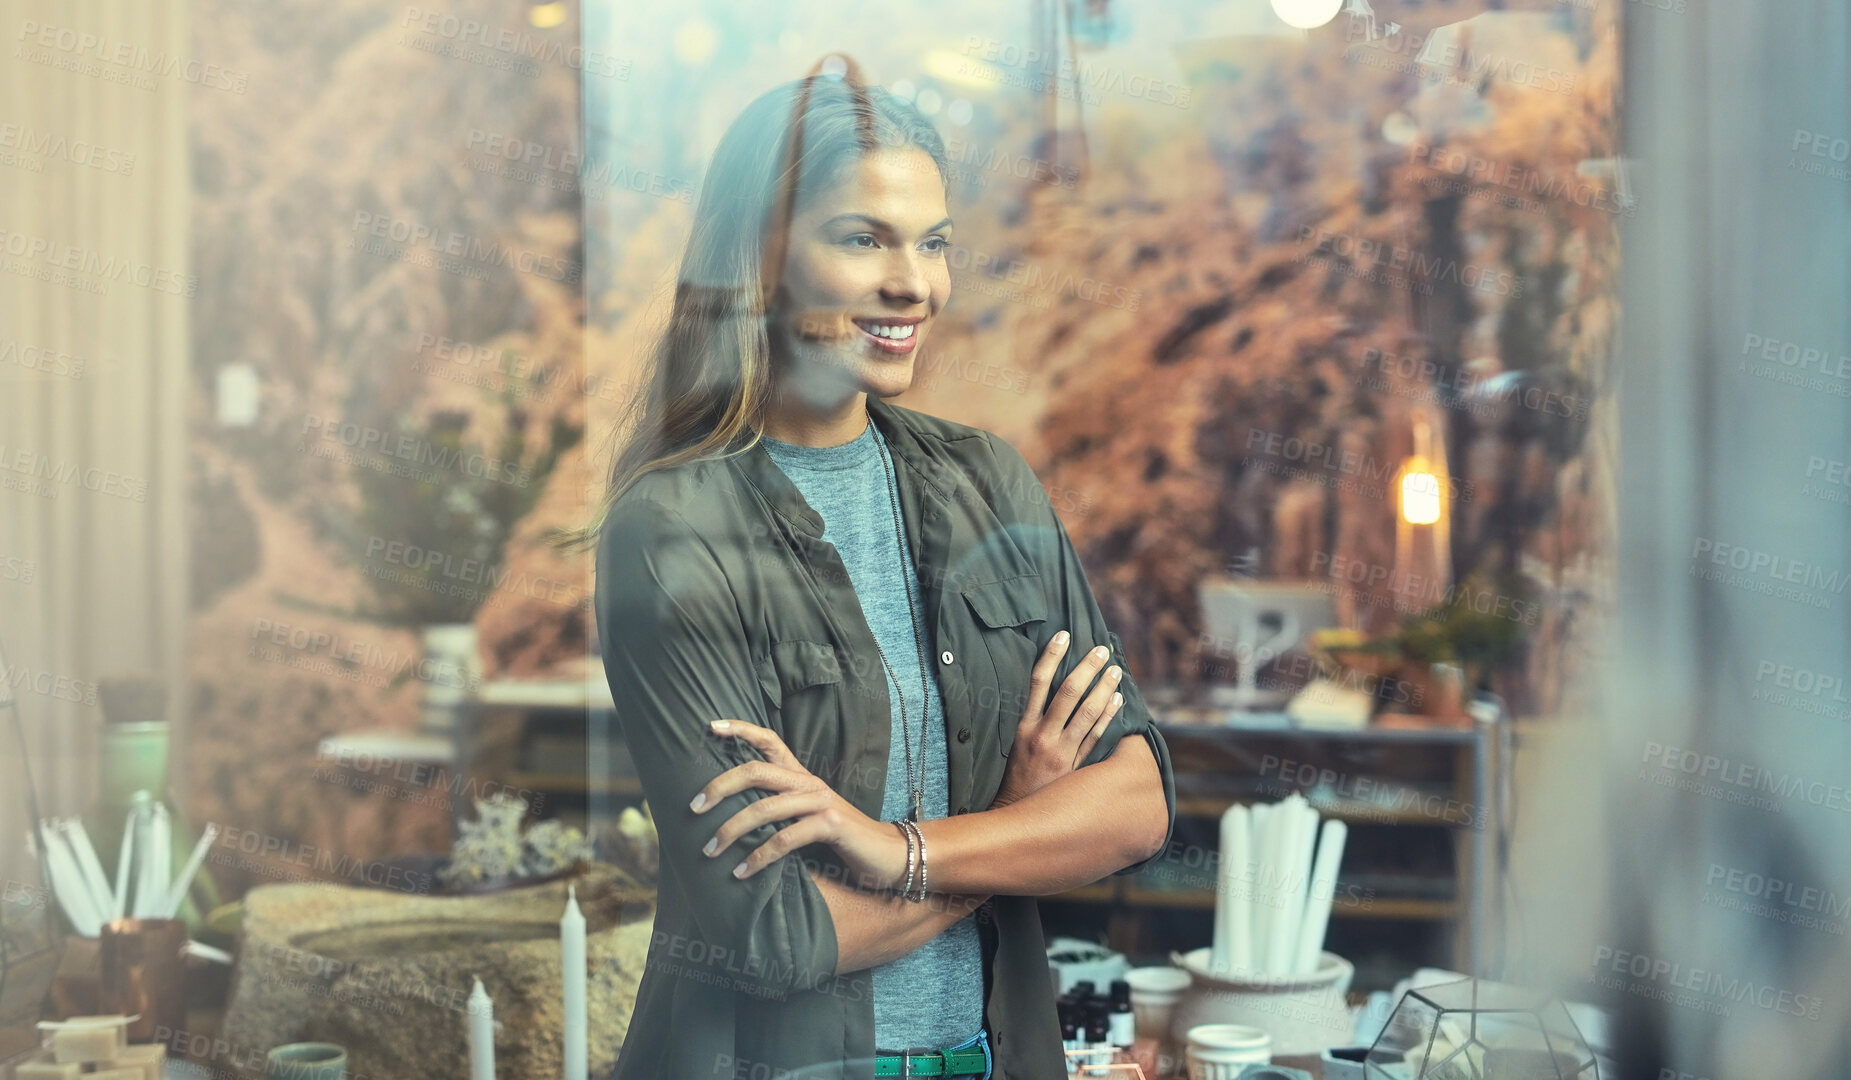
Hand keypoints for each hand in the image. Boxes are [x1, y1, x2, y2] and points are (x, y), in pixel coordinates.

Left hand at [690, 718, 907, 890]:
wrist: (889, 855)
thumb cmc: (844, 839)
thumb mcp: (808, 817)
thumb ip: (780, 811)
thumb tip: (732, 819)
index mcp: (801, 776)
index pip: (769, 741)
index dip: (740, 729)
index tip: (711, 726)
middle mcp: (809, 782)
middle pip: (755, 771)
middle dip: (719, 787)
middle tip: (693, 808)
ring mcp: (820, 801)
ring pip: (764, 808)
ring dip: (731, 831)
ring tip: (709, 850)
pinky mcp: (830, 825)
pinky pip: (785, 839)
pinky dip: (758, 858)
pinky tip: (741, 873)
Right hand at [992, 631, 1124, 808]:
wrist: (1016, 812)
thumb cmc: (1018, 774)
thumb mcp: (1017, 742)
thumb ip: (1035, 718)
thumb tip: (1053, 686)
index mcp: (1024, 726)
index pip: (1037, 682)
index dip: (1051, 656)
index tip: (1064, 635)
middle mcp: (1042, 736)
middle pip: (1068, 692)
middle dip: (1087, 667)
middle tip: (1101, 650)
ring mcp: (1061, 751)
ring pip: (1087, 713)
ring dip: (1104, 688)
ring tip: (1115, 670)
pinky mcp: (1076, 766)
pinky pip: (1096, 736)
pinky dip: (1108, 715)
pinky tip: (1117, 699)